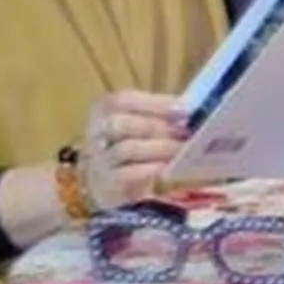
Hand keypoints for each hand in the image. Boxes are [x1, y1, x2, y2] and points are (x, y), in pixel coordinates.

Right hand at [79, 89, 189, 210]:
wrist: (101, 183)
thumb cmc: (124, 145)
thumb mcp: (133, 125)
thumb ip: (154, 115)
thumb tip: (188, 111)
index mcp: (102, 110)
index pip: (122, 100)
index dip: (153, 103)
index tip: (182, 109)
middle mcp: (95, 133)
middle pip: (120, 123)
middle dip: (156, 126)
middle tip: (184, 130)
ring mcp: (99, 159)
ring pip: (126, 149)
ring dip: (158, 147)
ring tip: (181, 148)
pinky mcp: (107, 183)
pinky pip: (127, 174)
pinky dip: (149, 168)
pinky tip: (167, 166)